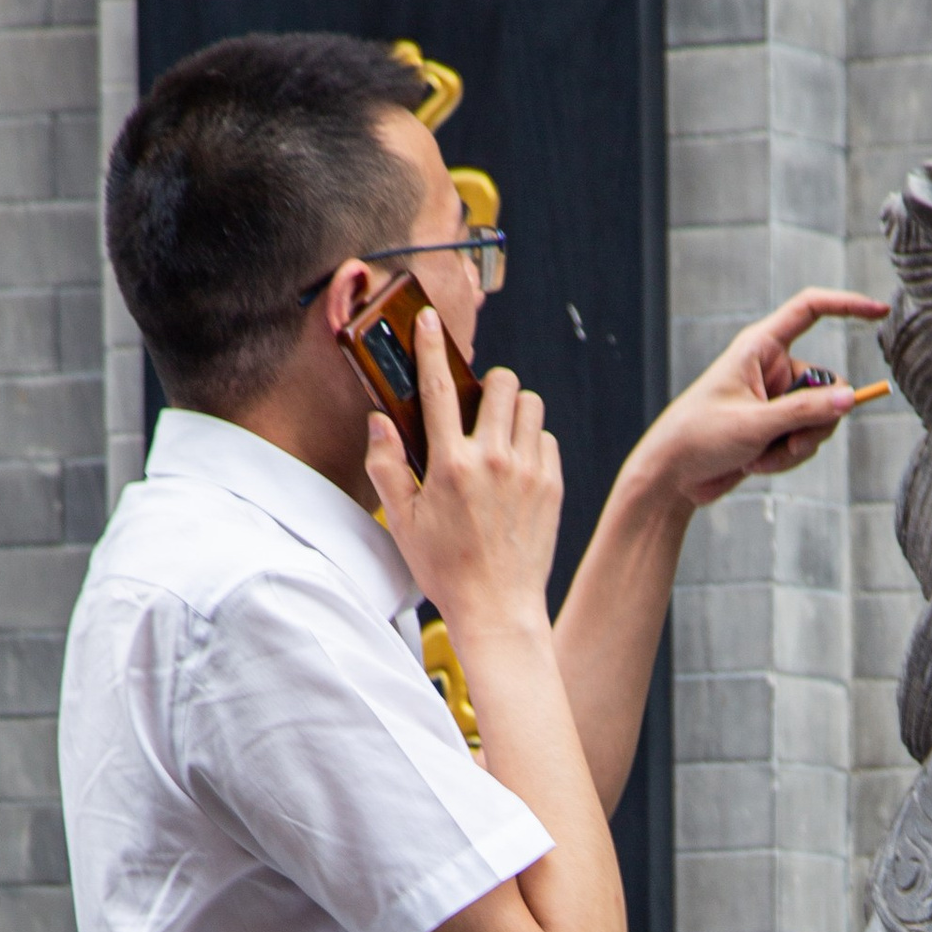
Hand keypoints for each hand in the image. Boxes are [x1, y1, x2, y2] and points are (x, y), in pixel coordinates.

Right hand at [366, 314, 562, 642]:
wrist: (498, 610)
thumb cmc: (446, 569)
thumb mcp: (402, 521)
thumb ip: (386, 466)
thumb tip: (380, 421)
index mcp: (451, 465)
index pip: (438, 388)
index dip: (431, 348)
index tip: (430, 322)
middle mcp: (493, 460)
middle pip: (503, 383)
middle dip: (489, 384)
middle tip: (478, 405)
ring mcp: (528, 472)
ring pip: (532, 405)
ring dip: (515, 408)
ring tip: (500, 433)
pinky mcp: (551, 486)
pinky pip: (547, 439)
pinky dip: (533, 441)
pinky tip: (517, 464)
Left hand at [629, 287, 893, 513]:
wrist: (672, 475)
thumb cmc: (699, 437)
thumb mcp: (754, 424)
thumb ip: (804, 412)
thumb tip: (851, 398)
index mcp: (760, 347)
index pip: (810, 310)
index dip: (847, 306)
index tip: (879, 312)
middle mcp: (772, 368)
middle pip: (828, 384)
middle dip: (818, 421)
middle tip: (793, 443)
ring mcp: (777, 399)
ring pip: (821, 419)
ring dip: (798, 446)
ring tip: (761, 458)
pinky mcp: (777, 427)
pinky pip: (806, 440)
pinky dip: (788, 457)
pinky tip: (756, 465)